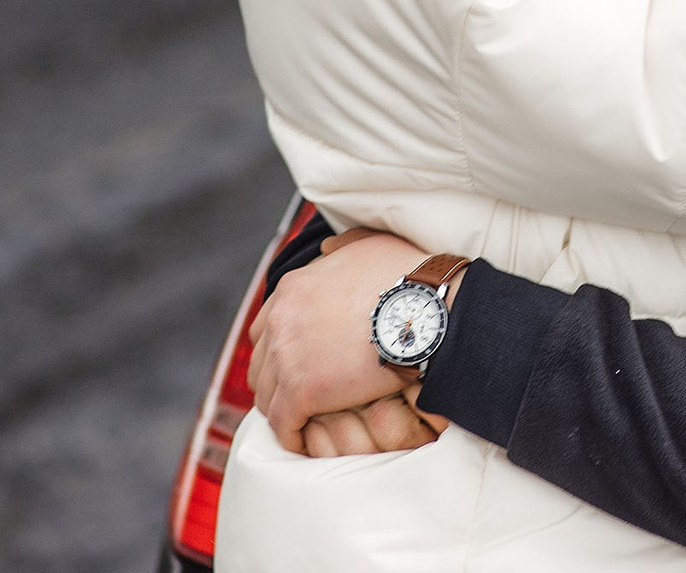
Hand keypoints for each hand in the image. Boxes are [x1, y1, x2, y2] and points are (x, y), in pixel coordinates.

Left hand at [246, 229, 425, 454]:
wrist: (424, 311)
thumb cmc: (408, 277)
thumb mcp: (370, 246)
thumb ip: (342, 248)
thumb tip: (327, 247)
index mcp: (293, 289)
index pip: (266, 326)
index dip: (282, 347)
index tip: (299, 361)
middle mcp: (280, 321)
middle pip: (261, 362)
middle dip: (277, 379)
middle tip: (300, 394)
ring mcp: (287, 357)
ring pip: (266, 395)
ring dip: (283, 408)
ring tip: (305, 420)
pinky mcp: (301, 392)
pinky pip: (282, 425)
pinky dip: (291, 435)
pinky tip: (305, 440)